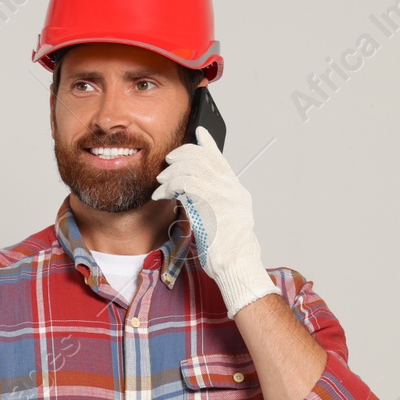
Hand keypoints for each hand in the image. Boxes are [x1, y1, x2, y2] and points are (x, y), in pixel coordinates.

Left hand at [152, 125, 278, 318]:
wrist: (237, 266)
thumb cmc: (228, 252)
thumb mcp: (222, 221)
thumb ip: (211, 203)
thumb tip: (191, 196)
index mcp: (236, 191)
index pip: (221, 159)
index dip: (208, 143)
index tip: (199, 132)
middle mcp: (232, 189)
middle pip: (204, 158)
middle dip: (181, 156)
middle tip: (167, 164)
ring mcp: (224, 195)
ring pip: (192, 167)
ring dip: (172, 172)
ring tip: (162, 183)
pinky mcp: (211, 204)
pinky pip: (186, 183)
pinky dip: (170, 186)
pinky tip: (163, 194)